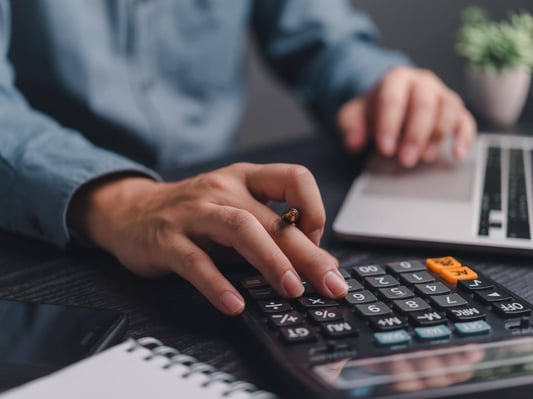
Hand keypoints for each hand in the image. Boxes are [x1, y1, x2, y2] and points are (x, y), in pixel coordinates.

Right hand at [67, 163, 347, 314]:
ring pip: (239, 229)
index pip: (293, 178)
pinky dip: (218, 284)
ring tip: (292, 290)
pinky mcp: (167, 239)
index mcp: (244, 179)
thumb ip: (270, 234)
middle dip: (307, 253)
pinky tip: (235, 304)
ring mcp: (193, 212)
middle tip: (331, 284)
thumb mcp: (234, 212)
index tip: (318, 241)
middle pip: (271, 218)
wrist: (130, 211)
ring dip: (271, 261)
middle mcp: (222, 189)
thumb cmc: (192, 215)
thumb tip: (318, 263)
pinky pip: (196, 261)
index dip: (314, 208)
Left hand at [337, 66, 476, 166]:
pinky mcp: (455, 110)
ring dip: (437, 136)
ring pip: (448, 109)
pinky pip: (465, 120)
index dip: (389, 124)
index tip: (385, 148)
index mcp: (395, 79)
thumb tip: (354, 144)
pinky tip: (457, 154)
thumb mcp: (353, 116)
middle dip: (415, 134)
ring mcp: (441, 95)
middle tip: (405, 160)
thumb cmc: (373, 111)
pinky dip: (464, 137)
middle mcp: (422, 83)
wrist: (389, 103)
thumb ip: (349, 127)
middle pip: (424, 104)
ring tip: (424, 158)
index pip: (393, 98)